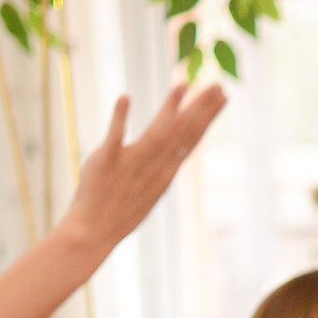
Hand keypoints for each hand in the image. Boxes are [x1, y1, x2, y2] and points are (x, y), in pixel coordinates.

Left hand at [61, 81, 226, 256]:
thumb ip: (163, 165)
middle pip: (181, 133)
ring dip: (170, 108)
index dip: (207, 116)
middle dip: (200, 107)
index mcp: (165, 173)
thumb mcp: (151, 189)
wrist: (94, 233)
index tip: (222, 97)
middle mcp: (153, 167)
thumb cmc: (121, 212)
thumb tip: (176, 147)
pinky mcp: (105, 162)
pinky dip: (120, 118)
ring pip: (157, 133)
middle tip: (217, 84)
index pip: (191, 139)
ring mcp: (130, 164)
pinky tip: (125, 97)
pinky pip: (113, 138)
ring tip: (183, 85)